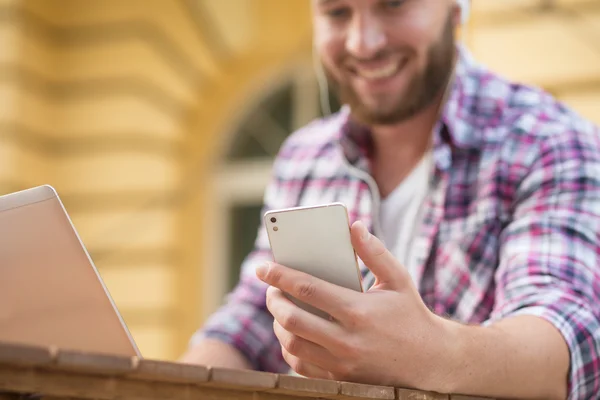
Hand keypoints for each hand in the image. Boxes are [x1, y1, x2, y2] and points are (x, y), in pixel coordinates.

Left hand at [256, 221, 452, 389]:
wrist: (431, 361)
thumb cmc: (411, 315)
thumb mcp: (398, 279)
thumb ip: (374, 252)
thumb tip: (354, 226)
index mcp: (359, 310)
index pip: (308, 289)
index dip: (281, 275)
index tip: (262, 267)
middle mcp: (347, 340)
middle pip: (292, 320)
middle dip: (273, 301)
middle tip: (270, 290)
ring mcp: (342, 363)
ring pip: (292, 345)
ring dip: (278, 325)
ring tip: (280, 309)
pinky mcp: (340, 378)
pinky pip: (301, 366)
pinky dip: (289, 349)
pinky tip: (291, 334)